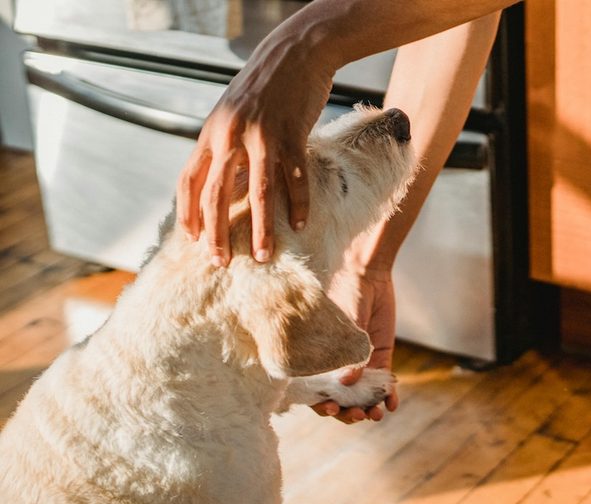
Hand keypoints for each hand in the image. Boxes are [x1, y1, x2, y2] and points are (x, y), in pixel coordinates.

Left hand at [176, 30, 334, 265]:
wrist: (294, 52)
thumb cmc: (264, 86)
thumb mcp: (232, 113)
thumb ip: (225, 144)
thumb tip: (222, 182)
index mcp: (211, 133)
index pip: (189, 181)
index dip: (188, 215)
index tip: (193, 242)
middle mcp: (230, 136)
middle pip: (216, 194)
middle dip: (217, 233)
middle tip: (221, 261)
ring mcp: (261, 136)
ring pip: (257, 193)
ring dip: (259, 229)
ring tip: (262, 255)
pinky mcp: (292, 135)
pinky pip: (294, 178)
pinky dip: (297, 204)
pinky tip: (299, 224)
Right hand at [312, 269, 398, 423]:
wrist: (367, 275)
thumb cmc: (345, 293)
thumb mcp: (343, 324)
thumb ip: (347, 353)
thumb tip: (348, 381)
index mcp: (318, 359)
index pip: (315, 391)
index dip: (321, 404)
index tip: (330, 408)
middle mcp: (337, 366)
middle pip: (340, 400)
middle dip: (347, 412)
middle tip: (357, 414)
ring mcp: (360, 364)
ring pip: (362, 396)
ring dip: (368, 408)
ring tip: (375, 414)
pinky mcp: (381, 358)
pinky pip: (384, 383)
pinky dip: (388, 396)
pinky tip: (392, 405)